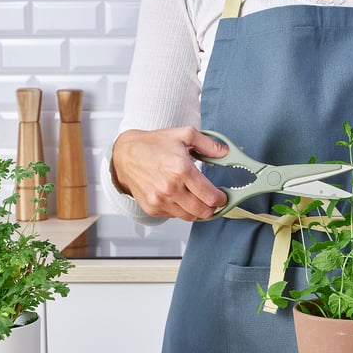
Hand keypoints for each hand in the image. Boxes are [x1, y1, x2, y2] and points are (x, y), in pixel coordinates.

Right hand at [111, 126, 228, 220]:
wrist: (126, 155)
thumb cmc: (154, 145)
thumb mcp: (184, 135)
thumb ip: (208, 145)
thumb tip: (226, 153)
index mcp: (181, 170)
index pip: (210, 196)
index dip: (221, 199)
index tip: (222, 196)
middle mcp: (170, 188)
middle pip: (203, 211)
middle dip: (213, 207)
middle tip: (213, 200)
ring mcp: (160, 200)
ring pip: (190, 217)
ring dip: (198, 211)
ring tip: (198, 199)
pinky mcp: (152, 208)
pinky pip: (175, 216)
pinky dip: (182, 210)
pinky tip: (181, 197)